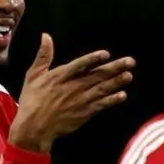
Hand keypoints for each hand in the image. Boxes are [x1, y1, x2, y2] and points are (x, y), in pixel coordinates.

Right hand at [7, 34, 134, 152]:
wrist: (34, 128)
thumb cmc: (32, 100)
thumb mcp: (33, 75)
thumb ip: (43, 55)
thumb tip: (46, 35)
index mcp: (60, 76)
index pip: (80, 65)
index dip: (93, 59)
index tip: (106, 54)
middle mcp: (72, 87)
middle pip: (97, 76)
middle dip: (115, 68)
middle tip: (131, 61)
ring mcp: (79, 101)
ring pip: (101, 89)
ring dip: (117, 82)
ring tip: (129, 75)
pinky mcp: (83, 113)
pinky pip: (100, 106)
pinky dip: (111, 100)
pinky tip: (122, 95)